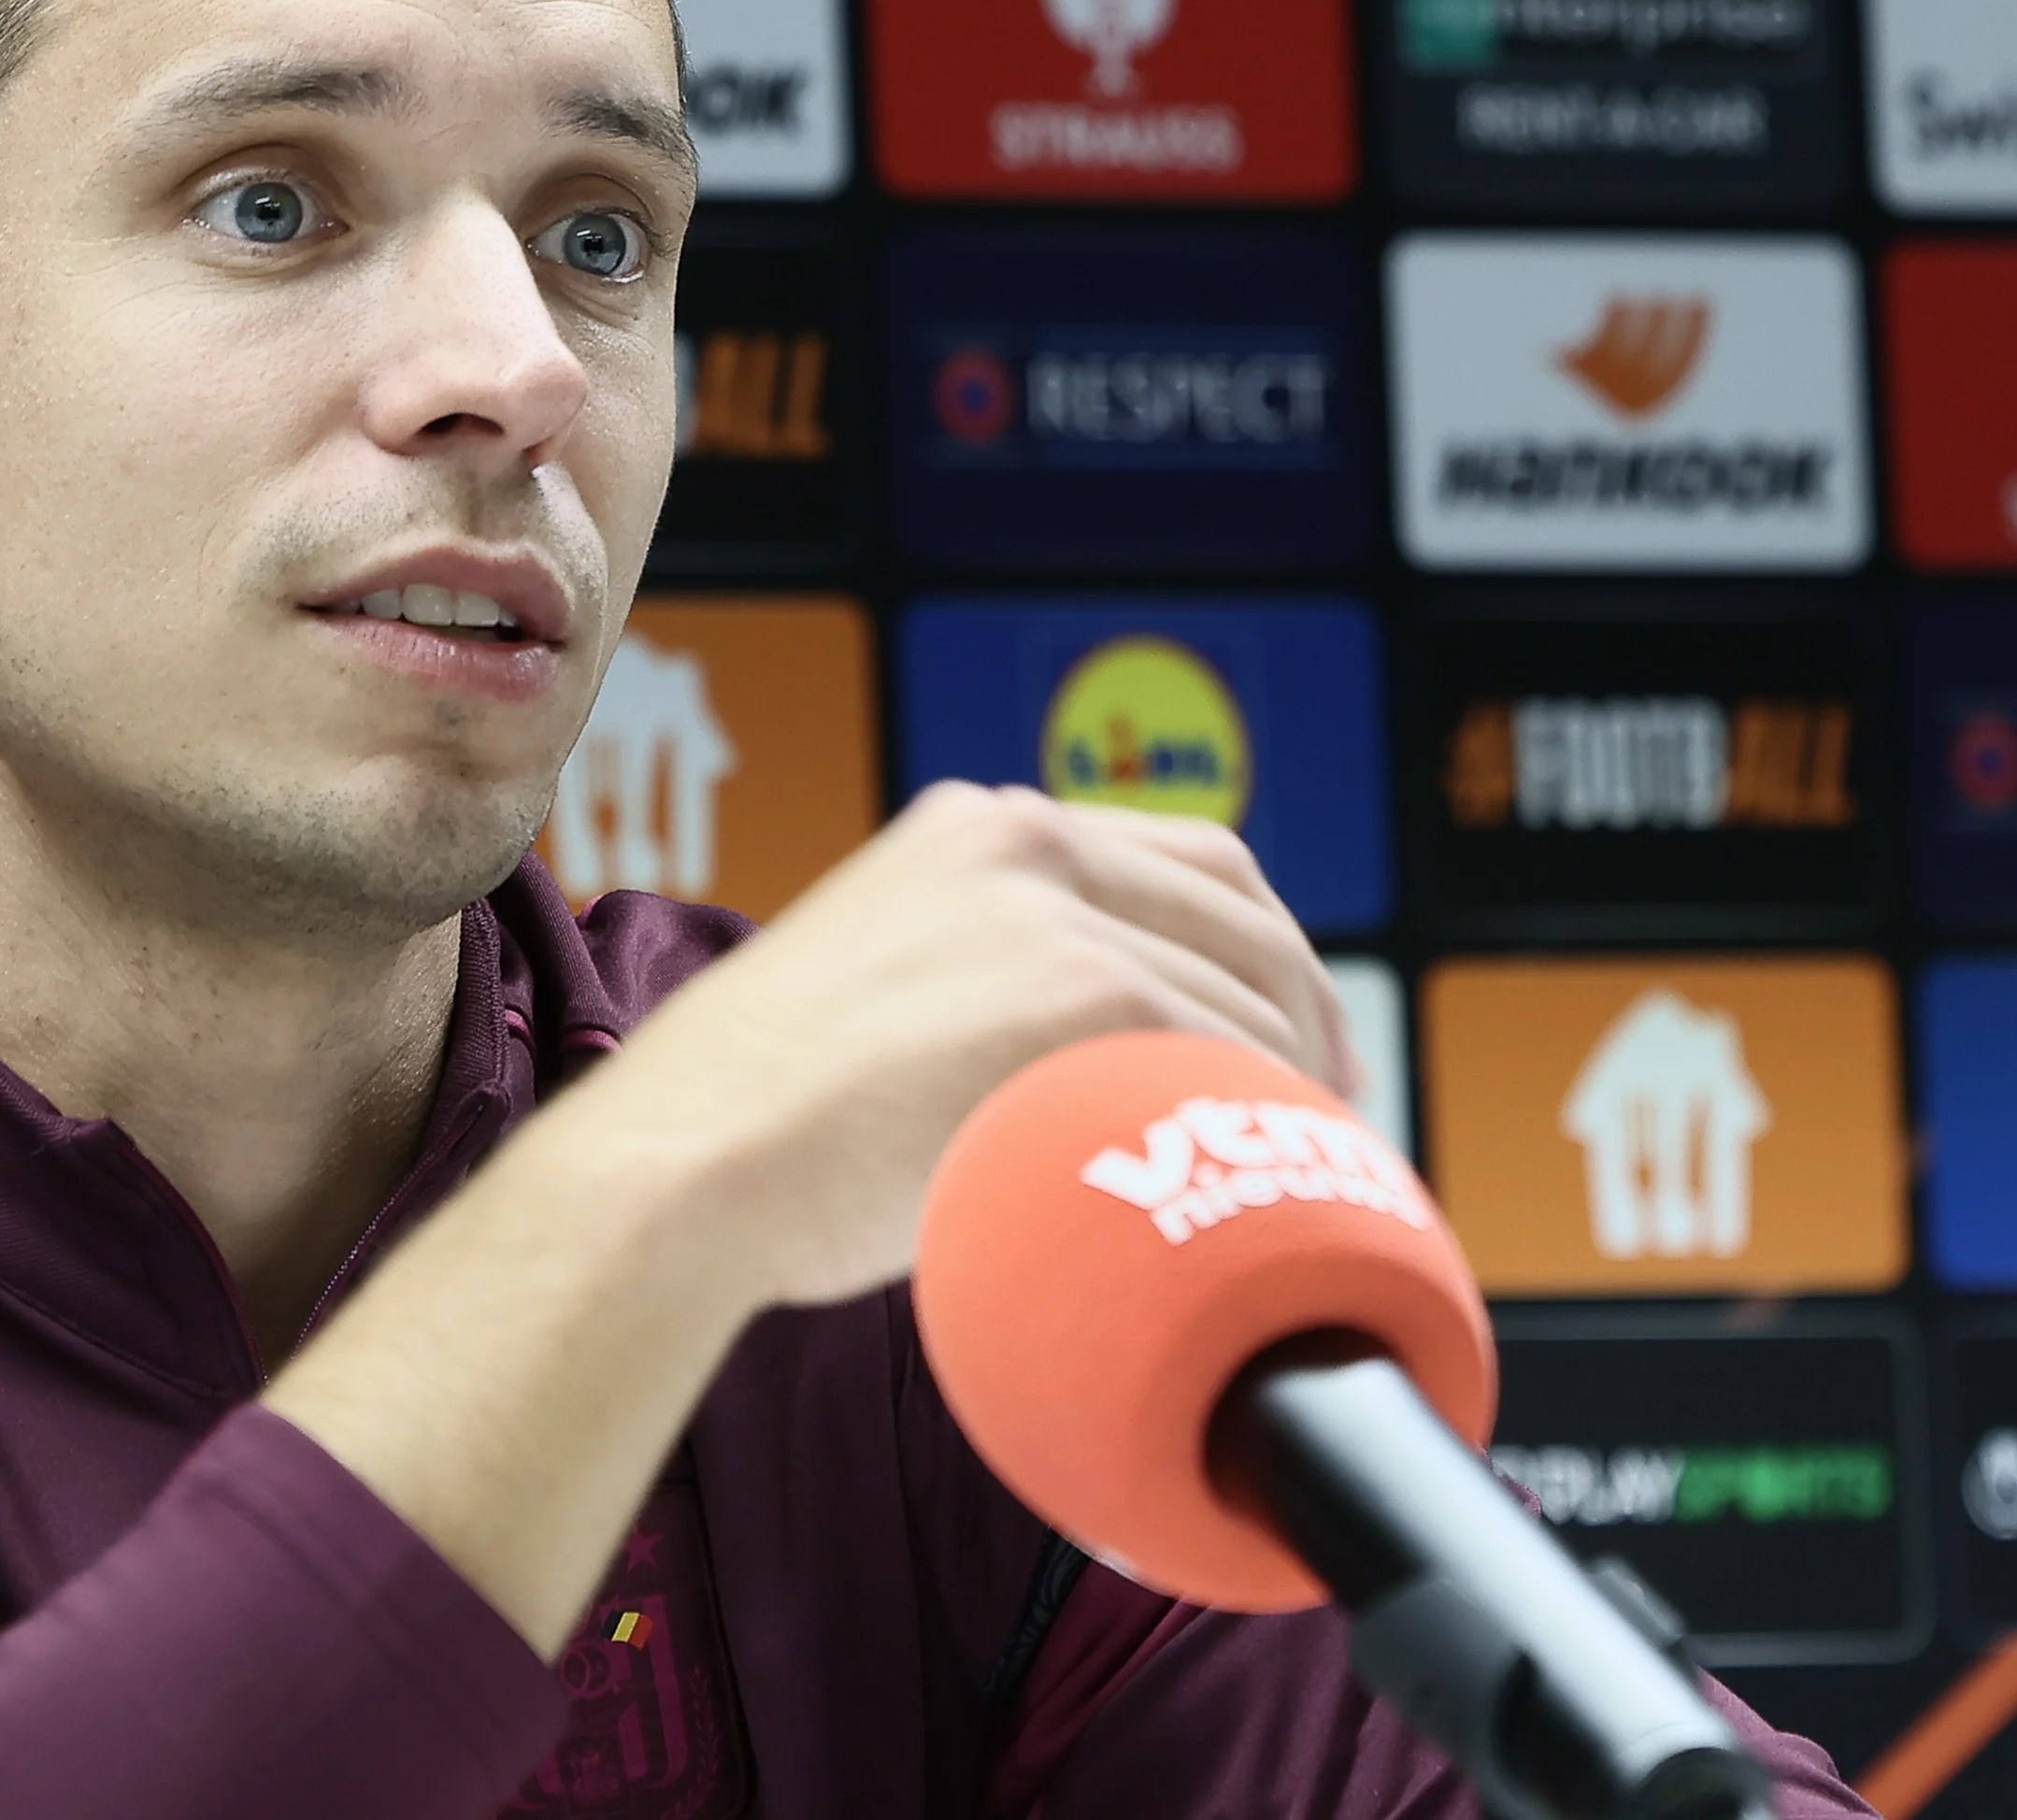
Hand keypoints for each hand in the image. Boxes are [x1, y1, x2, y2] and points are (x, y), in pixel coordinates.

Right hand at [547, 782, 1350, 1314]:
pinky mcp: (1083, 995)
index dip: (1264, 948)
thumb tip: (1064, 1070)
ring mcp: (1056, 913)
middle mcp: (1021, 842)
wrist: (685, 1165)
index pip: (1185, 859)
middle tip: (1331, 1111)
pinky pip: (1230, 1063)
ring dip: (1290, 1091)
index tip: (1293, 1032)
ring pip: (1246, 998)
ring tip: (1299, 1177)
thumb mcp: (871, 997)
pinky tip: (1268, 1188)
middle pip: (1242, 912)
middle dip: (1306, 1014)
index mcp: (973, 829)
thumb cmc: (752, 1130)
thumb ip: (969, 991)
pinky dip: (1267, 1129)